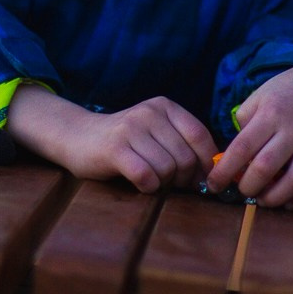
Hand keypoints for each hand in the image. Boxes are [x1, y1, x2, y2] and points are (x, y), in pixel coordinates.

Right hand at [8, 86, 217, 193]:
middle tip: (171, 183)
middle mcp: (149, 113)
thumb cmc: (125, 142)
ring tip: (151, 179)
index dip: (207, 163)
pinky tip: (141, 183)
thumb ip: (184, 145)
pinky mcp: (114, 148)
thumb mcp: (157, 133)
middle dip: (183, 179)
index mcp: (165, 106)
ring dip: (163, 183)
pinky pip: (146, 176)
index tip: (204, 180)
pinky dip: (148, 186)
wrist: (78, 137)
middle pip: (186, 157)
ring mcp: (131, 129)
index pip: (200, 135)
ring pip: (167, 169)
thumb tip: (214, 174)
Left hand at [204, 64, 292, 209]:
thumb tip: (233, 159)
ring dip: (275, 198)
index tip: (214, 185)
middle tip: (243, 191)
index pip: (242, 148)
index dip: (225, 171)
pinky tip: (289, 202)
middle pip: (266, 167)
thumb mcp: (258, 98)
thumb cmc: (282, 95)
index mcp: (271, 113)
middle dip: (249, 187)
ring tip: (263, 200)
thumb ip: (243, 125)